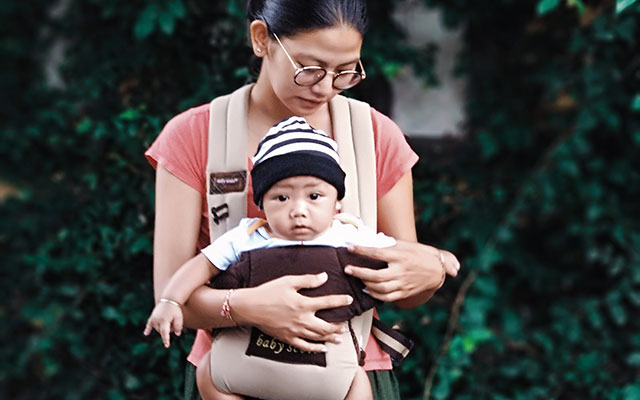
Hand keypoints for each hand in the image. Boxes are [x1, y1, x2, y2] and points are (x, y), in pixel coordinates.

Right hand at [143, 301, 182, 347]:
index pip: (165, 333)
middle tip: (174, 322)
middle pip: (162, 331)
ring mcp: (154, 319)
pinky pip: (149, 324)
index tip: (167, 345)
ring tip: (169, 320)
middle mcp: (157, 320)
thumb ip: (179, 326)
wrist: (169, 299)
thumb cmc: (175, 309)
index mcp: (164, 321)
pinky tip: (146, 333)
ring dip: (163, 328)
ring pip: (158, 329)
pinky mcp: (152, 317)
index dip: (166, 339)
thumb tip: (177, 334)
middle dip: (168, 330)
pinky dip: (148, 329)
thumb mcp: (179, 317)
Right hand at [231, 272, 353, 352]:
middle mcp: (302, 319)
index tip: (349, 300)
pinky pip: (305, 346)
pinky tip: (323, 348)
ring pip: (318, 337)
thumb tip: (324, 276)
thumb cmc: (268, 292)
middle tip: (345, 323)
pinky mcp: (288, 338)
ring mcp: (295, 331)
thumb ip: (308, 280)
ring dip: (331, 337)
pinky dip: (316, 348)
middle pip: (326, 326)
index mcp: (303, 304)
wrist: (250, 307)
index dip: (341, 301)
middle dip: (338, 325)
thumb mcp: (288, 281)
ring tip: (340, 336)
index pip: (328, 302)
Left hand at [344, 240, 460, 305]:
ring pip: (380, 288)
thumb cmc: (420, 254)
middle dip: (359, 272)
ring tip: (357, 277)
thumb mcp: (405, 245)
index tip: (350, 248)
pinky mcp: (404, 293)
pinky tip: (367, 289)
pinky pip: (386, 297)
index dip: (361, 250)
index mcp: (400, 256)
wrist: (437, 270)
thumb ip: (388, 245)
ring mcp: (403, 283)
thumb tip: (369, 242)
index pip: (377, 253)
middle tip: (347, 269)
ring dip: (365, 283)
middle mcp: (401, 271)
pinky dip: (374, 294)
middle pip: (376, 275)